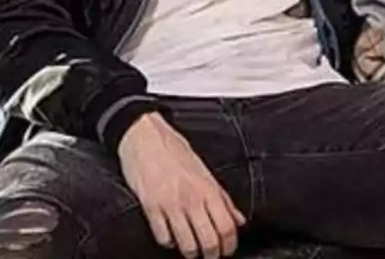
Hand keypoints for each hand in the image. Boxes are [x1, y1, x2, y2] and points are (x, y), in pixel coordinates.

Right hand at [118, 112, 245, 258]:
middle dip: (212, 254)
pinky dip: (168, 242)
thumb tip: (239, 219)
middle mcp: (192, 198)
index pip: (227, 226)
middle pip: (210, 240)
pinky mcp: (151, 207)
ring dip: (191, 252)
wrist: (146, 137)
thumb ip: (223, 198)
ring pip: (187, 244)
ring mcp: (171, 204)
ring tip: (191, 251)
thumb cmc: (174, 152)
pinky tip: (170, 237)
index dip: (230, 245)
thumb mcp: (205, 172)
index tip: (227, 250)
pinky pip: (163, 237)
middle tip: (210, 255)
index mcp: (208, 189)